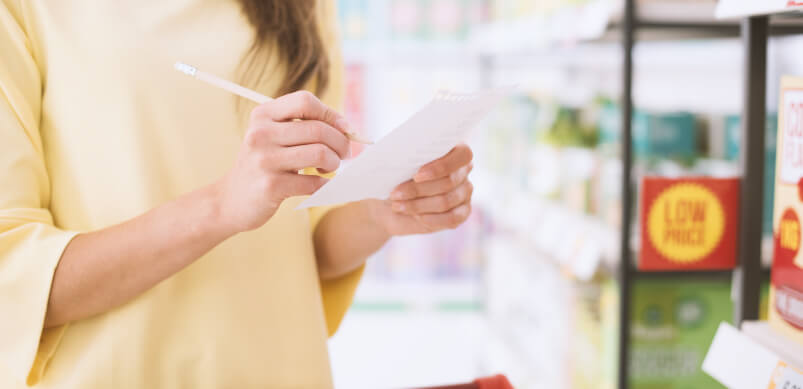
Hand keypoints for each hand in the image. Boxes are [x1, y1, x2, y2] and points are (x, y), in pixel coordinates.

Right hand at [214, 91, 350, 232]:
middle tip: (344, 154)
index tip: (344, 128)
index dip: (331, 114)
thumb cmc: (264, 164)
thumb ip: (303, 126)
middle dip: (340, 143)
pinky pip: (312, 182)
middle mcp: (260, 134)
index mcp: (263, 115)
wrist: (232, 199)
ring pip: (320, 154)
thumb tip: (347, 128)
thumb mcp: (274, 136)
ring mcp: (264, 160)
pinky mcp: (270, 186)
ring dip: (334, 163)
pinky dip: (324, 184)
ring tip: (329, 168)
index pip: (305, 101)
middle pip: (318, 129)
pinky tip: (320, 184)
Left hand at [369, 144, 473, 235]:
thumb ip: (380, 149)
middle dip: (419, 189)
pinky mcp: (461, 214)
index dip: (441, 166)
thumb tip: (372, 145)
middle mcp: (462, 170)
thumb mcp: (385, 160)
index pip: (462, 154)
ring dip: (418, 205)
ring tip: (398, 205)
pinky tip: (416, 217)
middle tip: (396, 193)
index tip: (416, 175)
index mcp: (452, 149)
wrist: (387, 204)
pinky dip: (431, 219)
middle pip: (449, 181)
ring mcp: (464, 193)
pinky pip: (452, 219)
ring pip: (446, 201)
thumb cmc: (390, 176)